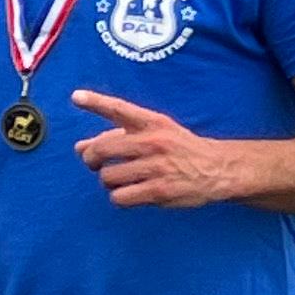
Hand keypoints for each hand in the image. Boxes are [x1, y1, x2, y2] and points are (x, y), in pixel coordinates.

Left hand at [70, 90, 248, 208]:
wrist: (217, 169)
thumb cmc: (177, 149)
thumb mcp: (154, 132)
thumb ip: (117, 136)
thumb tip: (79, 147)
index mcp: (152, 122)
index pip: (119, 109)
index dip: (96, 101)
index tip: (76, 96)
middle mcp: (153, 142)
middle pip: (101, 150)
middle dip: (91, 159)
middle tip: (96, 164)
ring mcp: (156, 167)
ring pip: (107, 177)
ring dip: (108, 181)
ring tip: (122, 180)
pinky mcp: (159, 191)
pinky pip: (119, 197)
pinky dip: (119, 197)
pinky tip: (131, 193)